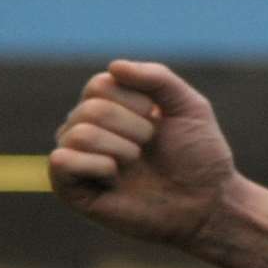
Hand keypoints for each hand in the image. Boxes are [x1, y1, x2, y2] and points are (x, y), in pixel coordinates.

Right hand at [48, 60, 239, 250]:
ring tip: (135, 164)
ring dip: (121, 148)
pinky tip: (115, 179)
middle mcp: (88, 129)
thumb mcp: (189, 106)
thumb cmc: (198, 155)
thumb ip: (157, 78)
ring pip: (78, 132)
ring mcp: (77, 159)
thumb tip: (114, 65)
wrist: (205, 201)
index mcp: (111, 106)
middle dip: (133, 127)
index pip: (100, 83)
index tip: (157, 119)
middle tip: (149, 147)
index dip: (136, 100)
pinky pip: (61, 161)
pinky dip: (98, 166)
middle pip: (90, 108)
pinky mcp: (70, 189)